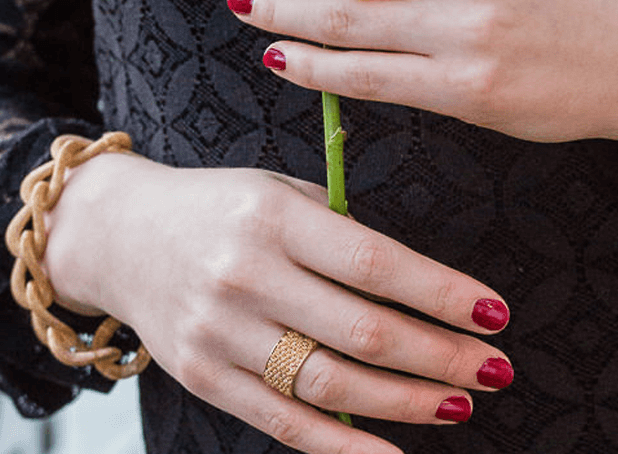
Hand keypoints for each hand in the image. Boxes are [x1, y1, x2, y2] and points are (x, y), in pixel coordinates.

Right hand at [43, 153, 512, 453]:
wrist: (121, 234)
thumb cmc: (222, 205)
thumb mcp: (281, 190)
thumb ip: (340, 232)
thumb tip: (420, 286)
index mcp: (274, 215)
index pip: (374, 263)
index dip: (441, 293)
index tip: (494, 312)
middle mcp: (246, 274)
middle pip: (361, 332)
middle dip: (440, 356)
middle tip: (495, 369)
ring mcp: (219, 332)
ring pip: (331, 385)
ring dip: (407, 402)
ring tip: (460, 401)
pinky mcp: (202, 376)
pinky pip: (284, 424)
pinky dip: (345, 448)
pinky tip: (396, 452)